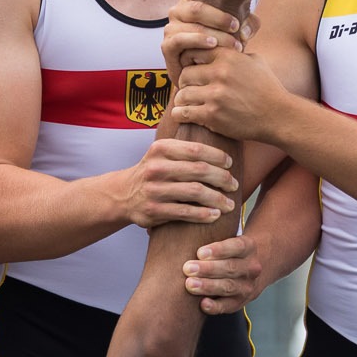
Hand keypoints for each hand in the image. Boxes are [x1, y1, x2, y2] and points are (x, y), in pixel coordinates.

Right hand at [114, 136, 239, 228]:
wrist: (122, 195)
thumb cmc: (153, 172)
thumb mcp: (162, 153)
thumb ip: (184, 148)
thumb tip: (222, 141)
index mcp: (160, 148)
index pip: (197, 150)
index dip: (218, 156)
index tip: (230, 164)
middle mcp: (156, 167)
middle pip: (200, 171)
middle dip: (223, 178)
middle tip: (234, 185)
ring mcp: (154, 190)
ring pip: (196, 192)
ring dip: (218, 199)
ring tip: (229, 204)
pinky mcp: (154, 210)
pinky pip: (186, 212)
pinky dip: (204, 214)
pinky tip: (215, 215)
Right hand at [162, 0, 252, 85]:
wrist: (204, 73)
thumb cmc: (223, 45)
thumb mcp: (239, 30)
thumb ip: (249, 23)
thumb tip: (246, 28)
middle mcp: (178, 11)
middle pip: (195, 7)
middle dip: (219, 17)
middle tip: (236, 27)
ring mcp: (171, 28)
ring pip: (191, 25)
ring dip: (215, 34)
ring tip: (233, 43)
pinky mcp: (167, 46)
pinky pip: (180, 40)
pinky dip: (198, 42)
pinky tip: (212, 45)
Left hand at [173, 48, 293, 147]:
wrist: (278, 116)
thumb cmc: (268, 88)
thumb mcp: (255, 61)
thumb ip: (235, 52)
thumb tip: (222, 44)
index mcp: (228, 56)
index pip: (193, 52)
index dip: (189, 62)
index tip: (192, 71)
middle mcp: (220, 73)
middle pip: (184, 74)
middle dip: (184, 83)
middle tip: (188, 90)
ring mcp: (215, 95)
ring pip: (181, 95)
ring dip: (182, 101)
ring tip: (186, 104)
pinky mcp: (212, 116)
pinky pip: (183, 113)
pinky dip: (180, 115)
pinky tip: (184, 115)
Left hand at [183, 229, 266, 314]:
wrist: (253, 268)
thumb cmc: (228, 249)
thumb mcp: (229, 237)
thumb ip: (213, 233)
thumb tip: (187, 222)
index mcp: (249, 246)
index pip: (236, 247)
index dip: (219, 250)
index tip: (200, 252)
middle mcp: (251, 267)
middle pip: (230, 268)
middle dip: (208, 269)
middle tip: (187, 268)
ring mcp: (247, 286)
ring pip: (229, 287)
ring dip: (208, 286)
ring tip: (190, 285)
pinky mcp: (241, 301)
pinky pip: (228, 306)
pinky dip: (216, 306)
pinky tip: (203, 304)